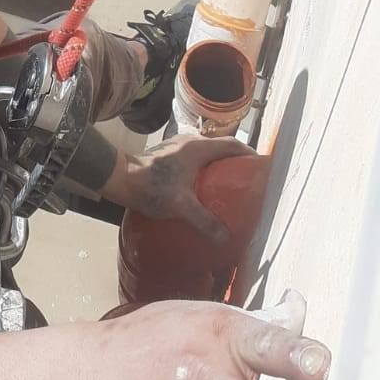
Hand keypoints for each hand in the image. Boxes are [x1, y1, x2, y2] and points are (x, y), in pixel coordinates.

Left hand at [104, 134, 249, 243]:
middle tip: (246, 181)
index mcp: (198, 148)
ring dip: (218, 164)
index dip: (249, 154)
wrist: (119, 177)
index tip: (260, 168)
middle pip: (221, 147)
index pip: (232, 145)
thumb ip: (205, 220)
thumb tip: (226, 237)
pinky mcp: (168, 154)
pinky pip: (194, 157)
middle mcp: (190, 142)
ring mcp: (177, 146)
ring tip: (227, 185)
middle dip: (235, 162)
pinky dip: (204, 168)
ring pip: (206, 152)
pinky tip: (202, 187)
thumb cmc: (151, 186)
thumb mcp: (181, 206)